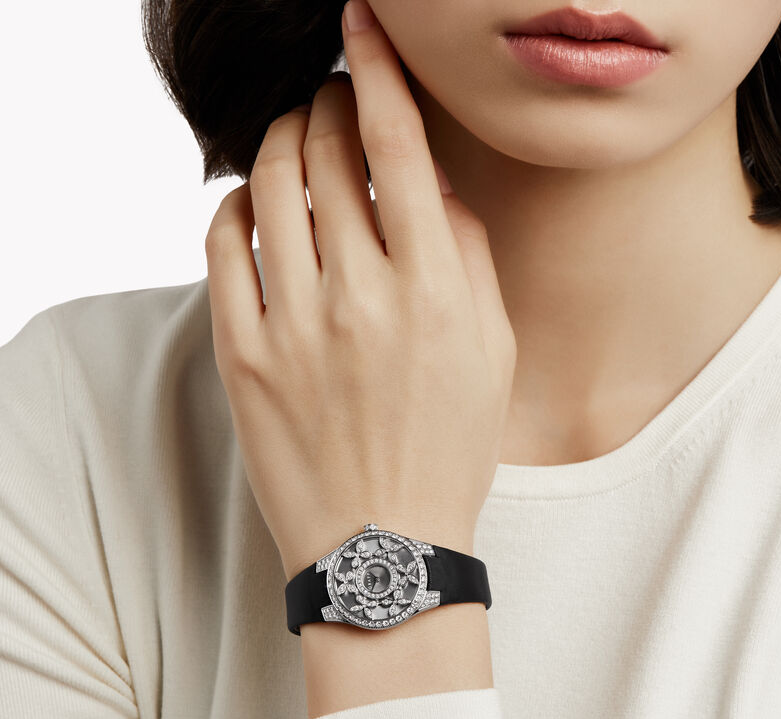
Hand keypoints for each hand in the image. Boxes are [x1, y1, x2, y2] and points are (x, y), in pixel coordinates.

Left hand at [205, 0, 515, 582]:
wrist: (384, 543)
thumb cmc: (447, 451)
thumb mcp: (494, 354)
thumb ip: (470, 259)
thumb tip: (436, 190)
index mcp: (435, 289)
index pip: (400, 145)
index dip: (380, 68)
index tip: (364, 24)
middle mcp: (363, 295)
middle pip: (326, 151)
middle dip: (327, 103)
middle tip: (331, 99)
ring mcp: (295, 324)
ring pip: (271, 185)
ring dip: (281, 141)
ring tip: (294, 138)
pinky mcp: (244, 355)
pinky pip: (225, 246)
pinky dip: (236, 204)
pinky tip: (254, 202)